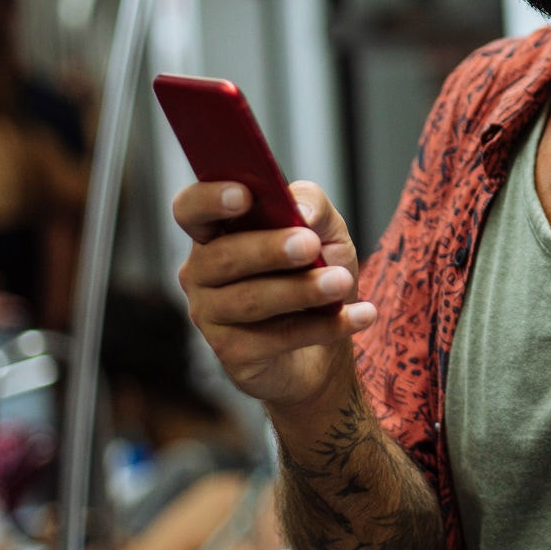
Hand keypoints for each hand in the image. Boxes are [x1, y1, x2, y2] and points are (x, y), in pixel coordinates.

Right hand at [175, 181, 376, 408]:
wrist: (323, 350)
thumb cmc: (313, 277)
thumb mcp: (325, 232)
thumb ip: (312, 205)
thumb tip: (301, 211)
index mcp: (215, 233)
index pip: (190, 209)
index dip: (210, 200)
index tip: (243, 195)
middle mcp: (201, 274)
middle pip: (222, 257)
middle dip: (268, 249)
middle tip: (310, 245)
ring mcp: (210, 316)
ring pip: (250, 300)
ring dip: (302, 290)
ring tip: (342, 282)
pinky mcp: (233, 355)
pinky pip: (278, 337)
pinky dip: (325, 326)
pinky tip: (359, 316)